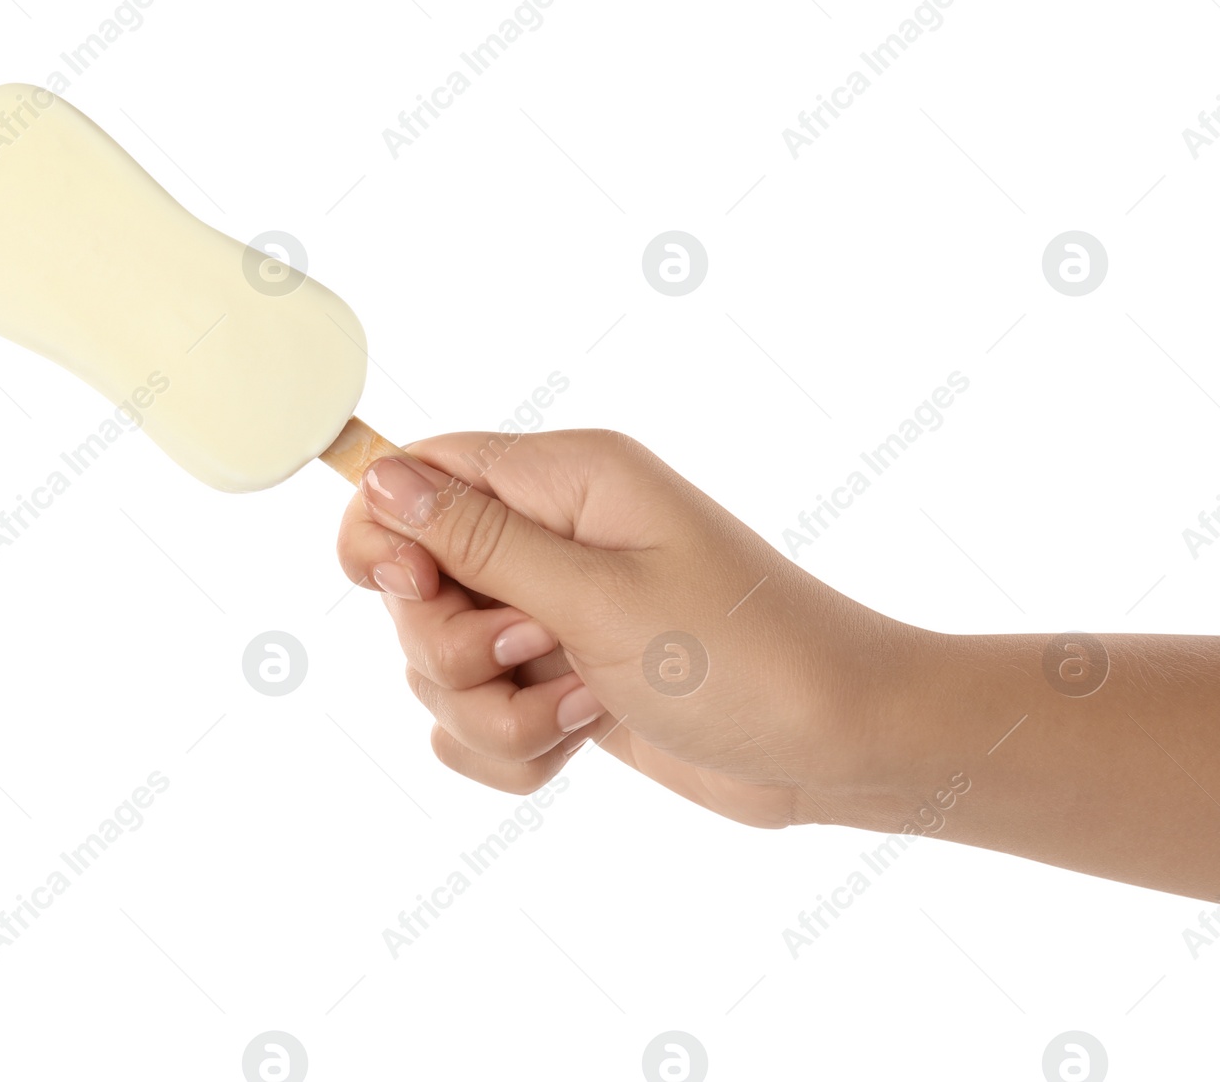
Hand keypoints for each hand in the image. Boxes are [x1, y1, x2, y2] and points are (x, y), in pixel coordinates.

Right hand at [335, 430, 918, 827]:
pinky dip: (515, 745)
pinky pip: (476, 720)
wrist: (839, 746)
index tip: (417, 592)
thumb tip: (380, 478)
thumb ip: (480, 541)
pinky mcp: (559, 680)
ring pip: (439, 664)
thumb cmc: (744, 657)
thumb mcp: (600, 597)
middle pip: (416, 584)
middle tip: (536, 650)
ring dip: (494, 709)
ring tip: (584, 708)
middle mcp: (550, 538)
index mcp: (565, 481)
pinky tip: (583, 739)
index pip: (418, 473)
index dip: (386, 535)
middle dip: (454, 646)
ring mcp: (553, 613)